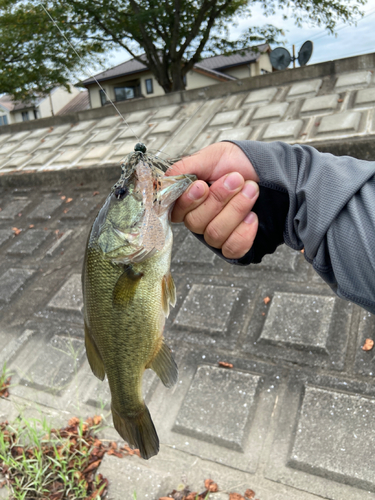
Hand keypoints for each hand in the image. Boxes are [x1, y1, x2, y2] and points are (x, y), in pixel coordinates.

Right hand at [167, 142, 259, 259]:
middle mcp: (198, 219)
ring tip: (251, 189)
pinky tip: (252, 216)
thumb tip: (163, 181)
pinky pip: (232, 249)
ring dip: (236, 209)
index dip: (188, 201)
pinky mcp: (233, 246)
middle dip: (220, 199)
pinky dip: (244, 232)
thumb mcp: (211, 156)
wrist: (269, 171)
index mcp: (188, 200)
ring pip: (215, 234)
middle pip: (196, 223)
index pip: (176, 210)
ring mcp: (215, 234)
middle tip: (236, 179)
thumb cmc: (238, 163)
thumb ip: (184, 168)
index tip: (203, 185)